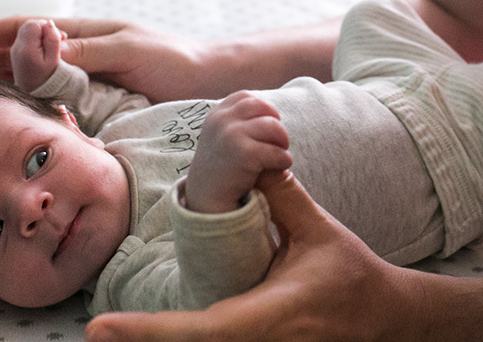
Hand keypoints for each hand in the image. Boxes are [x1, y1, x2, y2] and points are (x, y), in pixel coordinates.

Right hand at [0, 17, 211, 101]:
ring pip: (26, 76)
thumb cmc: (176, 62)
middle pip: (15, 53)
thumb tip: (39, 45)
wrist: (211, 81)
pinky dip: (21, 101)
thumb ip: (87, 51)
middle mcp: (79, 52)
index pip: (24, 30)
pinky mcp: (95, 99)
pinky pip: (49, 97)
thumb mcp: (130, 52)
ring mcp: (85, 75)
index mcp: (84, 33)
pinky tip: (4, 113)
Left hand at [84, 171, 419, 341]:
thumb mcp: (315, 229)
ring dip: (162, 340)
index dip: (149, 332)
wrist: (385, 316)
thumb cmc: (351, 273)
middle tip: (98, 332)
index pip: (198, 330)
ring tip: (115, 333)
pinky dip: (184, 338)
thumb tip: (250, 159)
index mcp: (268, 315)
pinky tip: (151, 335)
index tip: (101, 327)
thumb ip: (280, 195)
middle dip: (143, 341)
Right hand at [184, 92, 291, 213]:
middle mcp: (221, 120)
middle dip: (276, 123)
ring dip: (282, 140)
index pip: (246, 97)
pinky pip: (276, 151)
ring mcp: (231, 134)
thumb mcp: (220, 136)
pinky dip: (284, 159)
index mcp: (216, 114)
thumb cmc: (220, 168)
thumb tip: (268, 110)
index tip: (269, 123)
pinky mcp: (244, 153)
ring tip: (281, 153)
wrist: (206, 198)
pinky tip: (283, 166)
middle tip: (280, 141)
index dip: (263, 108)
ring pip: (273, 126)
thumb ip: (236, 120)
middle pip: (263, 107)